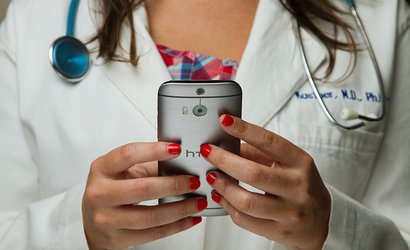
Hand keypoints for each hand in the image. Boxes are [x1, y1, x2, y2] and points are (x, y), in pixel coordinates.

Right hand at [82, 142, 206, 249]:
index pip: (127, 155)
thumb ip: (149, 164)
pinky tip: (189, 218)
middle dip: (173, 185)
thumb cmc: (111, 188)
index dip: (153, 150)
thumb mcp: (124, 170)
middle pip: (142, 189)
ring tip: (197, 201)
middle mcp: (100, 193)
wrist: (93, 220)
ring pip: (150, 216)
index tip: (176, 149)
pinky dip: (176, 226)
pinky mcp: (118, 238)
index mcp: (101, 169)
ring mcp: (107, 219)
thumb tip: (181, 163)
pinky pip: (152, 234)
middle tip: (194, 181)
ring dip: (180, 209)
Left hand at [200, 115, 330, 249]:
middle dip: (224, 160)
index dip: (244, 130)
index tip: (225, 121)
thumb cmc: (301, 186)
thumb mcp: (289, 164)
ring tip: (212, 176)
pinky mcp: (279, 231)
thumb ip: (259, 153)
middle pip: (253, 173)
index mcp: (301, 163)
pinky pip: (245, 220)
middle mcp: (297, 187)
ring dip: (222, 186)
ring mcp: (289, 212)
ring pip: (246, 201)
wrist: (321, 222)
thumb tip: (228, 143)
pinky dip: (227, 206)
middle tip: (208, 152)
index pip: (270, 142)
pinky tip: (221, 196)